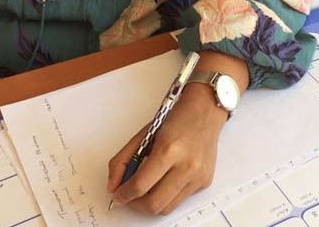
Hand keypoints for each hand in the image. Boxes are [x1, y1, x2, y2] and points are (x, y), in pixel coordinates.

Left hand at [106, 85, 226, 215]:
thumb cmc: (175, 118)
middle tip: (128, 197)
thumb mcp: (143, 135)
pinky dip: (167, 196)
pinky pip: (179, 200)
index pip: (140, 185)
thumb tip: (113, 185)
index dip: (124, 195)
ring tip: (143, 192)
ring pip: (167, 208)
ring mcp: (197, 177)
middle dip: (135, 205)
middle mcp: (186, 166)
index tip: (117, 196)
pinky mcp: (204, 182)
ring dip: (150, 205)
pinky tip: (163, 182)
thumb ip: (123, 160)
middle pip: (154, 204)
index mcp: (168, 150)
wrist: (205, 110)